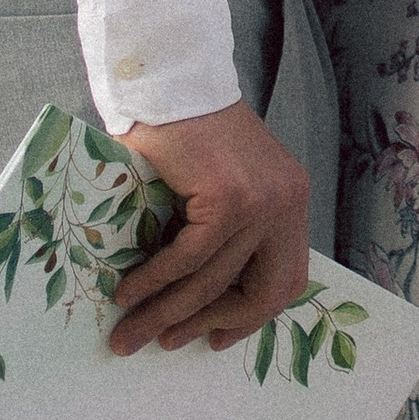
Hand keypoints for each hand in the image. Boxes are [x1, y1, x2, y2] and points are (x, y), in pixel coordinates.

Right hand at [107, 100, 313, 354]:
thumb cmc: (184, 128)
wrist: (170, 76)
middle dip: (213, 325)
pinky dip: (155, 281)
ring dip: (167, 313)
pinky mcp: (230, 198)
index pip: (286, 278)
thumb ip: (224, 229)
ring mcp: (263, 200)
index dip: (251, 316)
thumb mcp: (220, 183)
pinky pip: (189, 259)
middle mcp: (287, 201)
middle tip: (169, 343)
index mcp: (290, 198)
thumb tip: (192, 298)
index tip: (214, 338)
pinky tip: (128, 292)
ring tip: (129, 332)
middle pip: (265, 291)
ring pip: (214, 281)